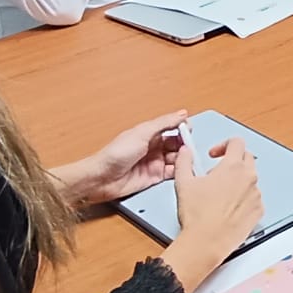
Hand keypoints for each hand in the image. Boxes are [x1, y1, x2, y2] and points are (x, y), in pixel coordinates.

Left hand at [63, 109, 187, 205]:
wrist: (102, 178)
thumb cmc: (114, 155)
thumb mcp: (141, 133)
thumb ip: (164, 123)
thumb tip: (182, 114)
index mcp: (149, 133)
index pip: (172, 127)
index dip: (182, 128)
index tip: (190, 131)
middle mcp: (153, 147)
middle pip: (177, 143)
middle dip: (186, 144)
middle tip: (191, 148)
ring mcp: (155, 162)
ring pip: (177, 158)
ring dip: (184, 158)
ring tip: (188, 159)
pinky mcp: (155, 177)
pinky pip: (173, 173)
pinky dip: (180, 171)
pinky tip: (184, 169)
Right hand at [165, 138, 262, 288]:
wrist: (206, 242)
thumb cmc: (197, 214)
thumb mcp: (184, 182)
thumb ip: (184, 161)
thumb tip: (185, 151)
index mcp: (233, 167)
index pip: (237, 142)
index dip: (224, 145)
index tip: (214, 155)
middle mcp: (249, 178)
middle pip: (247, 158)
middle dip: (233, 160)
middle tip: (218, 172)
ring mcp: (256, 195)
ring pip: (251, 179)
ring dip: (238, 181)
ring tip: (221, 193)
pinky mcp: (259, 211)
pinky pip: (254, 198)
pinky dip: (244, 198)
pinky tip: (229, 207)